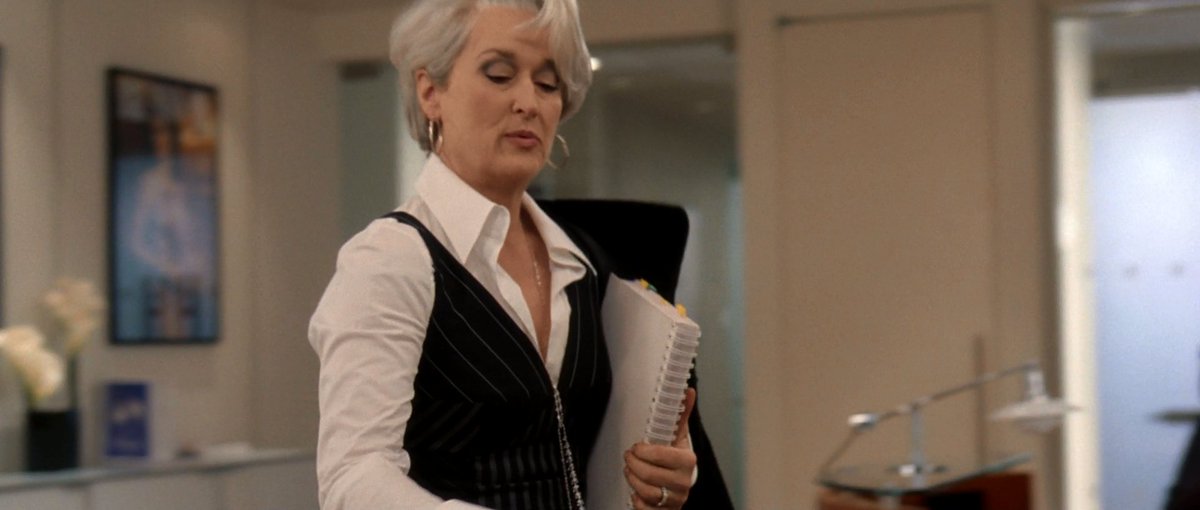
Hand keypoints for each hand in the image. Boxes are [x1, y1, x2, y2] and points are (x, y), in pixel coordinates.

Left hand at [624, 388, 696, 508]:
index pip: (661, 455)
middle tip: (628, 457)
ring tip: (629, 470)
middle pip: (649, 475)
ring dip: (632, 480)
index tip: (636, 446)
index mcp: (688, 460)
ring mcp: (677, 499)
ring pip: (647, 492)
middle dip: (633, 464)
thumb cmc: (676, 459)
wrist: (680, 486)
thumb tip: (688, 390)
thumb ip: (680, 414)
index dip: (643, 451)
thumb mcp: (678, 436)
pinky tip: (636, 492)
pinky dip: (637, 501)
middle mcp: (684, 482)